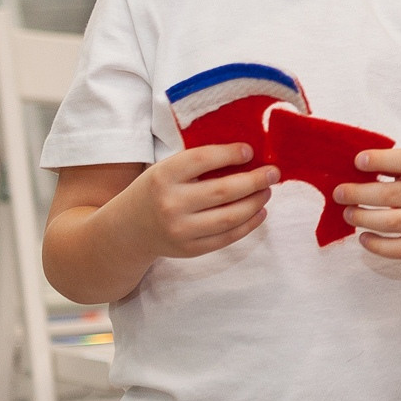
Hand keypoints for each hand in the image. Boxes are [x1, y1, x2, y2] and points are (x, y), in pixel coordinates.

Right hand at [119, 145, 275, 257]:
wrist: (127, 230)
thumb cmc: (155, 191)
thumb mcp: (165, 170)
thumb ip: (198, 163)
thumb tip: (247, 156)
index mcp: (163, 176)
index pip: (203, 159)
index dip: (230, 154)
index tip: (250, 151)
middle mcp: (171, 204)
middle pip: (224, 191)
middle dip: (256, 180)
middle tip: (273, 172)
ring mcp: (181, 230)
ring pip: (231, 216)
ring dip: (256, 202)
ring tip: (267, 191)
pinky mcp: (190, 249)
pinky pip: (227, 237)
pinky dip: (249, 224)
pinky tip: (259, 212)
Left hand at [336, 149, 400, 258]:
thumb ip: (400, 169)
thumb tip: (356, 170)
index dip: (381, 159)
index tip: (357, 161)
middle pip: (391, 195)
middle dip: (359, 194)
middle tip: (339, 193)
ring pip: (392, 222)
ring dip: (364, 218)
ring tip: (347, 214)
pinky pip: (400, 249)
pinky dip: (377, 246)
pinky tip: (363, 238)